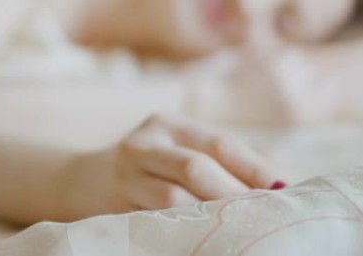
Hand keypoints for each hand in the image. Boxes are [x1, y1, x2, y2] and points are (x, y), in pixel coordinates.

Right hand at [66, 114, 279, 216]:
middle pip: (196, 168)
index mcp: (167, 124)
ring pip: (173, 199)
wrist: (80, 180)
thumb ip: (214, 160)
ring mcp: (125, 177)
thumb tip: (274, 186)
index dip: (252, 167)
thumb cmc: (149, 165)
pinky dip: (184, 230)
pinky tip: (205, 237)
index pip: (218, 144)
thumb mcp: (174, 147)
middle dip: (234, 194)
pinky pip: (154, 222)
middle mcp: (143, 145)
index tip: (282, 188)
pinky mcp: (113, 208)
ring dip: (210, 216)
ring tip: (238, 227)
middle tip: (262, 214)